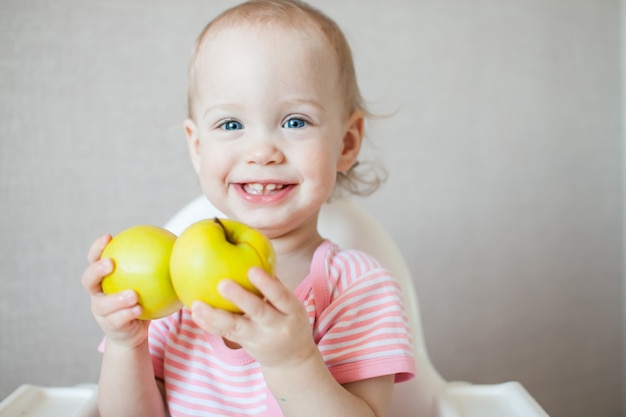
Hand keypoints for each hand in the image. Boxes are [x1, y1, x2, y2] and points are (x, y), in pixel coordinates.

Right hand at [81, 234, 149, 347]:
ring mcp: (101, 312)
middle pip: (88, 280)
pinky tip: (139, 309)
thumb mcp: (147, 282)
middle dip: (97, 270)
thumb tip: (176, 246)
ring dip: (116, 298)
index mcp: (103, 279)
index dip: (97, 249)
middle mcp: (97, 294)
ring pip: (102, 304)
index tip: (108, 237)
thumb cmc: (142, 300)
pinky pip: (117, 320)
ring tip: (133, 295)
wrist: (134, 331)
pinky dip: (127, 314)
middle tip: (111, 263)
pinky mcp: (110, 327)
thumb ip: (155, 267)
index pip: (94, 260)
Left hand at [191, 267, 317, 368]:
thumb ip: (274, 284)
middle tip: (222, 283)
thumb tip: (254, 251)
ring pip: (235, 327)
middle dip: (240, 298)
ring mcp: (259, 339)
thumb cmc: (289, 319)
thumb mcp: (291, 304)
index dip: (267, 284)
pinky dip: (209, 324)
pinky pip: (225, 334)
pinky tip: (195, 313)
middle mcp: (277, 327)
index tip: (252, 270)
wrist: (292, 358)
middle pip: (258, 312)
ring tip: (196, 304)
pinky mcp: (245, 345)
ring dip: (214, 315)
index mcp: (292, 312)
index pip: (280, 296)